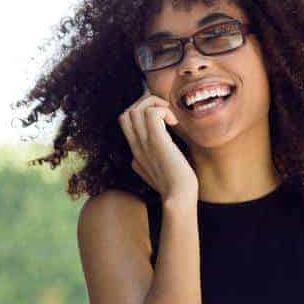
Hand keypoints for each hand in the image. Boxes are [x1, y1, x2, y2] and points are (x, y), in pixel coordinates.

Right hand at [119, 84, 197, 203]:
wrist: (178, 198)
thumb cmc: (174, 188)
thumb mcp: (153, 174)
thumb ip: (144, 163)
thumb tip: (137, 160)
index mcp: (136, 151)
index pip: (125, 121)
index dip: (141, 111)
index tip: (161, 118)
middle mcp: (136, 145)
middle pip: (127, 112)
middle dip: (147, 105)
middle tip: (166, 115)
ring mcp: (144, 142)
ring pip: (136, 109)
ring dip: (155, 105)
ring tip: (170, 117)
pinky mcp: (157, 141)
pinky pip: (151, 113)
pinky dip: (163, 111)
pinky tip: (174, 122)